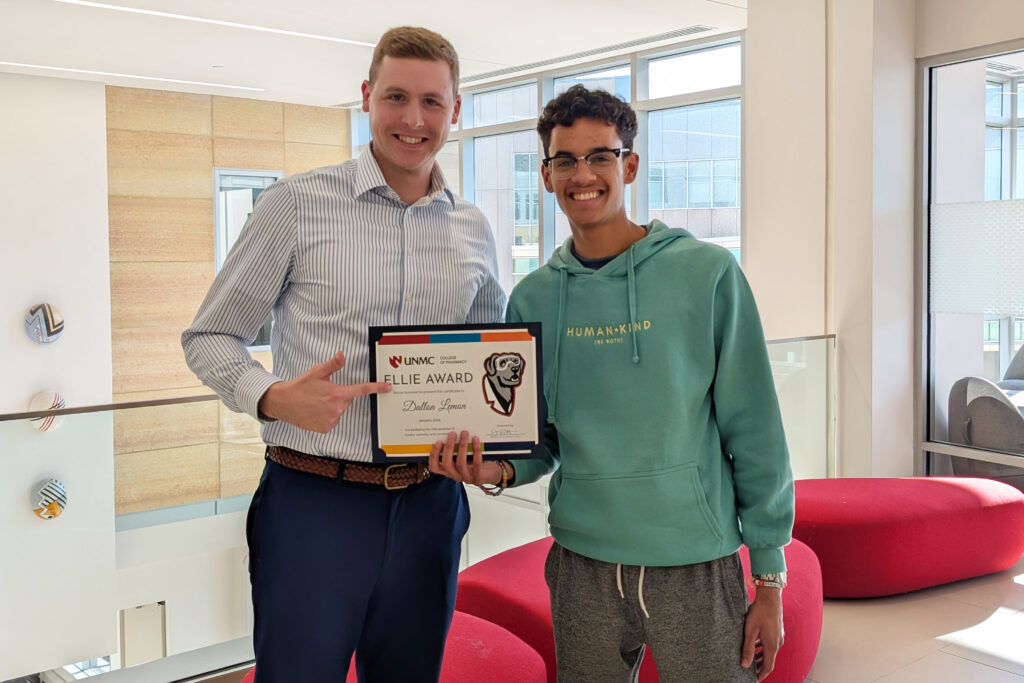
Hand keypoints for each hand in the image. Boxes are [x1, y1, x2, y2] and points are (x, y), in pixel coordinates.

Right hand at [258, 351, 390, 432]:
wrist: (284, 403)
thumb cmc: (300, 386)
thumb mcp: (317, 372)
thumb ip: (333, 365)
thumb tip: (342, 354)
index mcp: (337, 393)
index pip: (361, 390)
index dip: (376, 388)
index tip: (388, 387)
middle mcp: (336, 408)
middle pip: (348, 400)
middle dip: (340, 395)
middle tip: (324, 392)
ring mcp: (331, 420)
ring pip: (340, 410)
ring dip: (333, 406)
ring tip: (317, 402)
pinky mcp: (326, 428)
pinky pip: (333, 420)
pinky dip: (327, 415)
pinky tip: (316, 411)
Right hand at [429, 430, 500, 486]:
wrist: (490, 473)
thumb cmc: (473, 462)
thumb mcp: (462, 456)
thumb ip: (455, 449)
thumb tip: (452, 431)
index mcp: (448, 470)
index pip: (434, 467)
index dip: (434, 455)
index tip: (438, 442)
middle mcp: (455, 476)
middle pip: (446, 464)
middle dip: (448, 447)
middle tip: (452, 433)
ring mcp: (466, 478)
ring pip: (460, 463)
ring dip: (462, 446)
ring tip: (464, 433)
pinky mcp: (478, 478)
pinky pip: (476, 463)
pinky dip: (475, 450)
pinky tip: (475, 439)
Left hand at [741, 587, 783, 680]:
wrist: (770, 596)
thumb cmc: (759, 611)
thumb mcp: (750, 630)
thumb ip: (748, 648)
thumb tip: (745, 665)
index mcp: (772, 645)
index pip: (768, 666)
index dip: (761, 674)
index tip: (754, 679)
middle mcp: (778, 642)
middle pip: (769, 660)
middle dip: (760, 667)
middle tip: (750, 671)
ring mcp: (778, 636)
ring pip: (770, 651)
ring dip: (761, 657)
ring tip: (751, 660)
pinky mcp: (777, 630)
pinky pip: (770, 644)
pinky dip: (763, 648)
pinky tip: (755, 645)